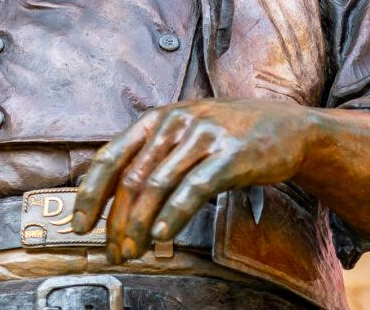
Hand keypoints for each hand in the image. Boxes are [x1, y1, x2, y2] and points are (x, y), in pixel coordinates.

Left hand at [70, 98, 316, 263]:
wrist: (288, 127)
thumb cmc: (230, 136)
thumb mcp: (185, 134)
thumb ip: (152, 158)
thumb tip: (114, 200)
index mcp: (157, 119)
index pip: (110, 157)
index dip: (91, 194)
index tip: (81, 225)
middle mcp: (176, 122)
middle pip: (132, 179)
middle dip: (117, 221)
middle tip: (113, 252)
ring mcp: (203, 136)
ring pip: (158, 186)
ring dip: (139, 225)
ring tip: (134, 252)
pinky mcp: (230, 154)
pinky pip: (193, 188)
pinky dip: (173, 215)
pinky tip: (161, 236)